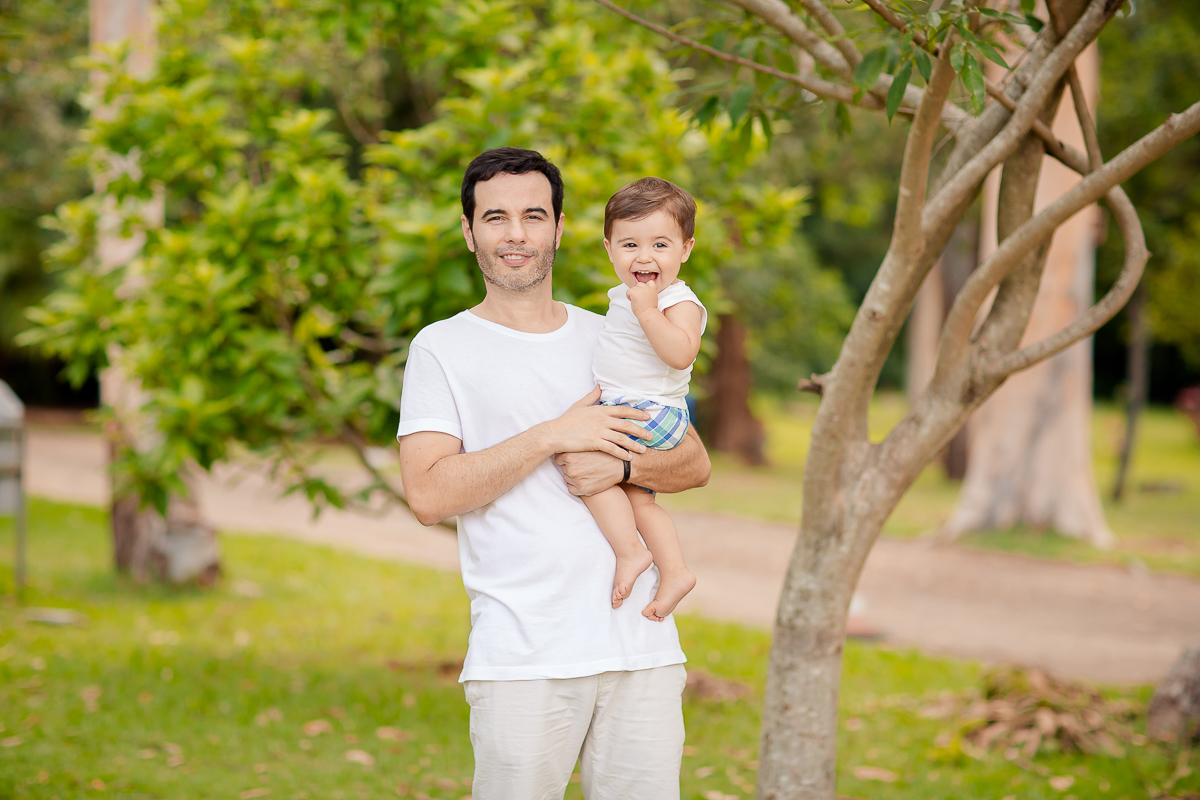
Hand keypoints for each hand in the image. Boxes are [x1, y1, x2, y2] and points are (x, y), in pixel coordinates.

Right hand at [536, 386, 651, 459]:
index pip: (623, 410)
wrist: (554, 433)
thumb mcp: (579, 405)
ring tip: (643, 450)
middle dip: (641, 430)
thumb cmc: (566, 420)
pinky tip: (628, 458)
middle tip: (651, 435)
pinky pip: (612, 449)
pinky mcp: (594, 442)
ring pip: (622, 438)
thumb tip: (600, 385)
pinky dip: (622, 453)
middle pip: (626, 424)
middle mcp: (602, 419)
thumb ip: (592, 396)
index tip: (647, 416)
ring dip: (634, 444)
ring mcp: (598, 431)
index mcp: (600, 409)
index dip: (637, 413)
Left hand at [554, 451, 624, 496]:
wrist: (618, 465)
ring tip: (587, 472)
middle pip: (563, 469)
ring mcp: (576, 480)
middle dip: (571, 467)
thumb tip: (560, 447)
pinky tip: (586, 480)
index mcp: (570, 456)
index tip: (574, 459)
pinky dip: (576, 487)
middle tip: (584, 465)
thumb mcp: (587, 445)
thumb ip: (573, 447)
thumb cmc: (603, 453)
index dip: (566, 459)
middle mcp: (571, 469)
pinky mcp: (582, 489)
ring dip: (573, 477)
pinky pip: (571, 489)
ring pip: (567, 479)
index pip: (558, 459)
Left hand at [627, 278, 659, 317]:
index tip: (645, 294)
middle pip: (639, 284)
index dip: (646, 286)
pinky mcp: (634, 292)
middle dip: (638, 290)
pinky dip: (628, 296)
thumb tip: (641, 292)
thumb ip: (648, 292)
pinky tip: (633, 301)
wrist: (647, 314)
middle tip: (640, 299)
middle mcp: (647, 287)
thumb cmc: (649, 309)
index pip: (650, 282)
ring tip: (637, 301)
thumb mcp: (652, 298)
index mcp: (652, 289)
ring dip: (633, 294)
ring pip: (633, 288)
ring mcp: (640, 289)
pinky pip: (628, 292)